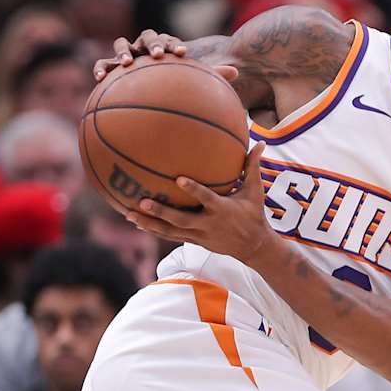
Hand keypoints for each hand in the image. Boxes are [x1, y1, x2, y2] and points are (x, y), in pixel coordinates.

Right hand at [92, 30, 236, 83]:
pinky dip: (100, 67)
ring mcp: (126, 56)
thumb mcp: (191, 81)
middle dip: (153, 44)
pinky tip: (99, 78)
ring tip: (127, 63)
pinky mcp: (110, 68)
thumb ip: (211, 75)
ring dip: (124, 51)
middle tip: (159, 55)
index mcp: (164, 48)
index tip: (183, 54)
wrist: (146, 91)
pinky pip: (102, 65)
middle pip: (147, 37)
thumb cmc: (172, 85)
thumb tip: (236, 72)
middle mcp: (144, 48)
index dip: (175, 45)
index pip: (170, 40)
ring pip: (121, 44)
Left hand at [127, 141, 270, 263]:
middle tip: (143, 201)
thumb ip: (253, 167)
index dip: (193, 190)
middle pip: (181, 220)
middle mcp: (208, 224)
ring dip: (150, 224)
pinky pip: (170, 236)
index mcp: (222, 209)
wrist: (253, 247)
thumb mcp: (255, 191)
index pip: (206, 199)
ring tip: (129, 214)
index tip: (178, 179)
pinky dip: (154, 229)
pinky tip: (138, 222)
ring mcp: (199, 235)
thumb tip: (260, 142)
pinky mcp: (194, 241)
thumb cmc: (254, 214)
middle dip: (161, 212)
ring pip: (171, 231)